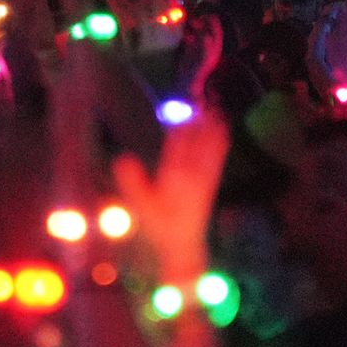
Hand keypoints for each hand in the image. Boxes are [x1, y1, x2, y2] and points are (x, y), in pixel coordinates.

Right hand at [112, 110, 228, 282]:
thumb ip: (133, 183)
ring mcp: (203, 180)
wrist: (183, 244)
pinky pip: (217, 160)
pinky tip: (224, 132)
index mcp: (173, 177)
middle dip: (199, 124)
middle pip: (196, 144)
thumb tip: (122, 158)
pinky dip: (220, 144)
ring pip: (209, 149)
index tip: (182, 112)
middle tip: (201, 103)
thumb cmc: (160, 225)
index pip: (177, 147)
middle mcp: (191, 176)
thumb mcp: (142, 206)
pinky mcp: (210, 184)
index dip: (181, 128)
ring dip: (212, 130)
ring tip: (216, 110)